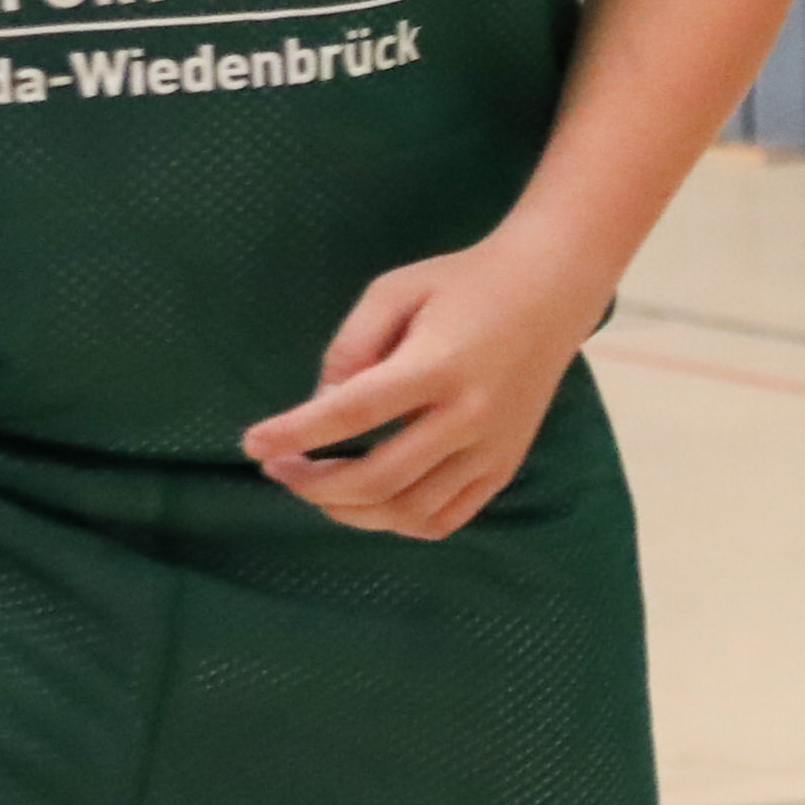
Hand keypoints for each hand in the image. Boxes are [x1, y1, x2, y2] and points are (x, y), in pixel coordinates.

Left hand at [240, 234, 604, 539]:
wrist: (554, 287)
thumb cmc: (465, 282)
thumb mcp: (394, 291)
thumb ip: (350, 348)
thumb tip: (320, 408)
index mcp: (439, 364)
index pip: (354, 413)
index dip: (295, 434)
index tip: (251, 444)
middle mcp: (470, 415)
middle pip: (377, 478)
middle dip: (311, 484)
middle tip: (279, 468)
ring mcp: (493, 447)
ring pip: (408, 510)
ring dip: (349, 511)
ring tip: (319, 489)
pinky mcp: (507, 464)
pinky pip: (446, 518)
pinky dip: (399, 522)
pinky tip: (372, 502)